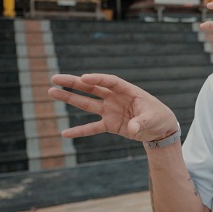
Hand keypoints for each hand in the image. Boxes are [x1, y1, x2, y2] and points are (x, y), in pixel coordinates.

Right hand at [47, 74, 177, 141]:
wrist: (160, 129)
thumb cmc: (159, 118)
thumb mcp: (154, 119)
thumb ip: (142, 122)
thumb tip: (132, 128)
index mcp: (128, 91)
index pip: (110, 82)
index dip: (98, 79)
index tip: (84, 78)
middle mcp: (116, 98)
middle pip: (92, 88)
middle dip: (74, 83)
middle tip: (55, 78)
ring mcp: (111, 110)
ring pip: (87, 103)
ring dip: (70, 99)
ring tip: (51, 92)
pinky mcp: (110, 124)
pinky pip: (92, 127)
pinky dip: (80, 131)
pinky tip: (64, 133)